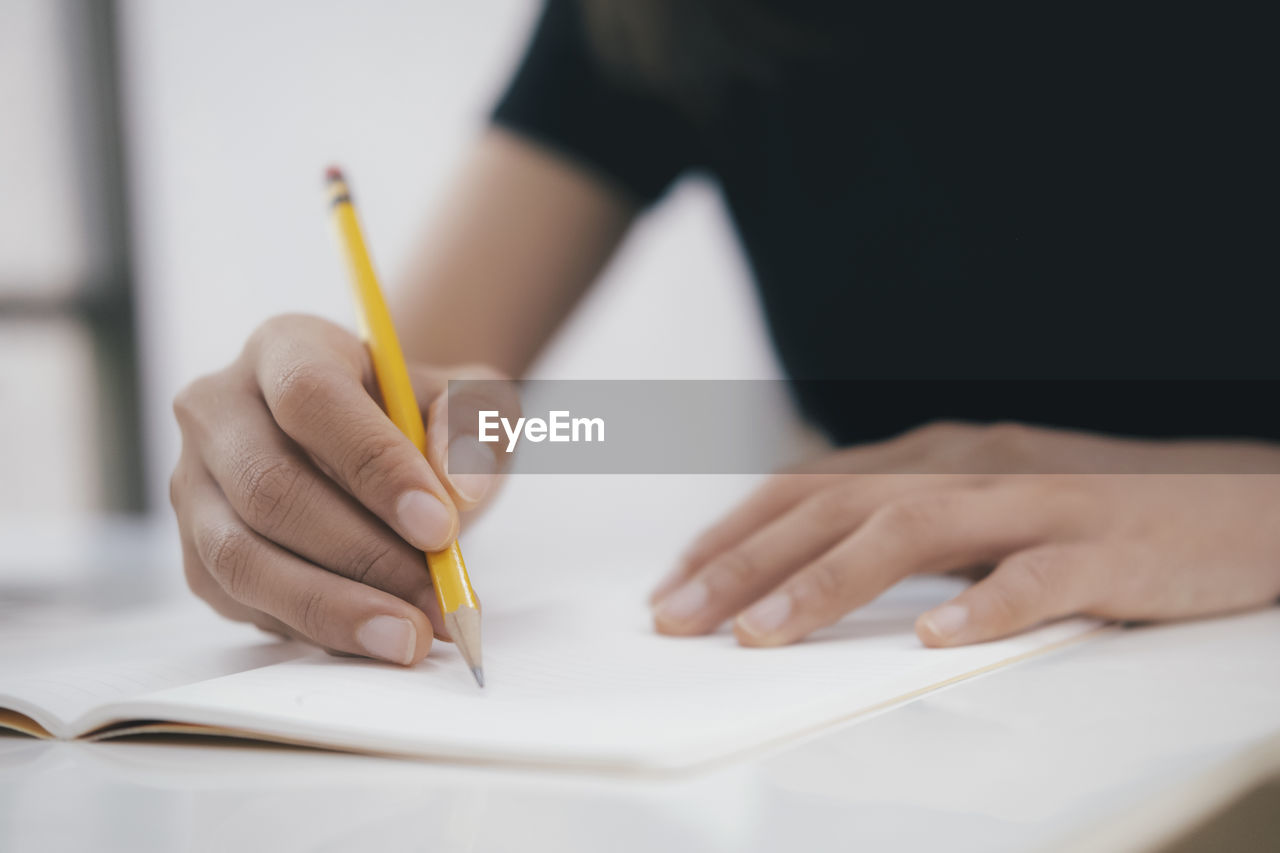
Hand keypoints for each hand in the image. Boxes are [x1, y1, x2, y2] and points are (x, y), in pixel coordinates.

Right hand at [170, 314, 515, 663]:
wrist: (383, 453)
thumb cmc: (423, 421)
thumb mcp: (470, 405)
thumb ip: (473, 430)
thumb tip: (458, 492)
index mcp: (285, 347)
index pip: (312, 398)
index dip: (374, 465)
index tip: (442, 526)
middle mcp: (218, 409)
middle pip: (269, 487)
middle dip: (364, 554)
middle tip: (438, 597)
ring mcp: (194, 485)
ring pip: (242, 557)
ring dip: (335, 607)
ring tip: (411, 634)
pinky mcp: (196, 554)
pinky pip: (243, 602)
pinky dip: (314, 629)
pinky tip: (374, 637)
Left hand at [650, 421, 1279, 646]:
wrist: (1238, 498)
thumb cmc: (1094, 509)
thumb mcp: (982, 503)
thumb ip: (903, 522)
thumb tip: (801, 565)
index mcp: (936, 455)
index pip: (810, 487)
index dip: (734, 532)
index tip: (673, 583)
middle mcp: (972, 465)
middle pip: (838, 507)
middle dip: (745, 564)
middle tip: (676, 618)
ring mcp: (1038, 502)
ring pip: (915, 530)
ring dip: (828, 582)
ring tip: (762, 634)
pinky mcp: (1105, 547)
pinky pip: (1036, 576)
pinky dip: (982, 604)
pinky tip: (934, 637)